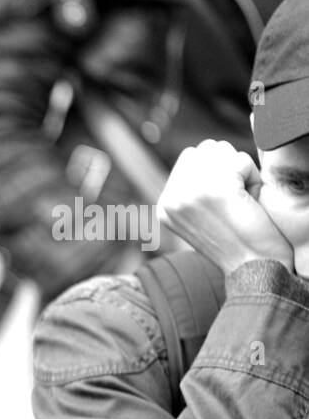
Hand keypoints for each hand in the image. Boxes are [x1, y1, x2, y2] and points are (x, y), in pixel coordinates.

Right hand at [157, 140, 293, 274]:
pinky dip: (253, 178)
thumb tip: (200, 154)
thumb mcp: (202, 217)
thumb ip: (193, 189)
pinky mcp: (214, 191)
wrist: (253, 270)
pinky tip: (250, 203)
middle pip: (205, 149)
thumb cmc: (238, 244)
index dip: (218, 169)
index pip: (190, 157)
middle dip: (228, 166)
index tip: (226, 200)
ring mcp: (189, 193)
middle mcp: (170, 198)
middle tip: (236, 200)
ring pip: (222, 151)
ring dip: (241, 171)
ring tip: (242, 201)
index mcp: (165, 206)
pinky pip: (240, 161)